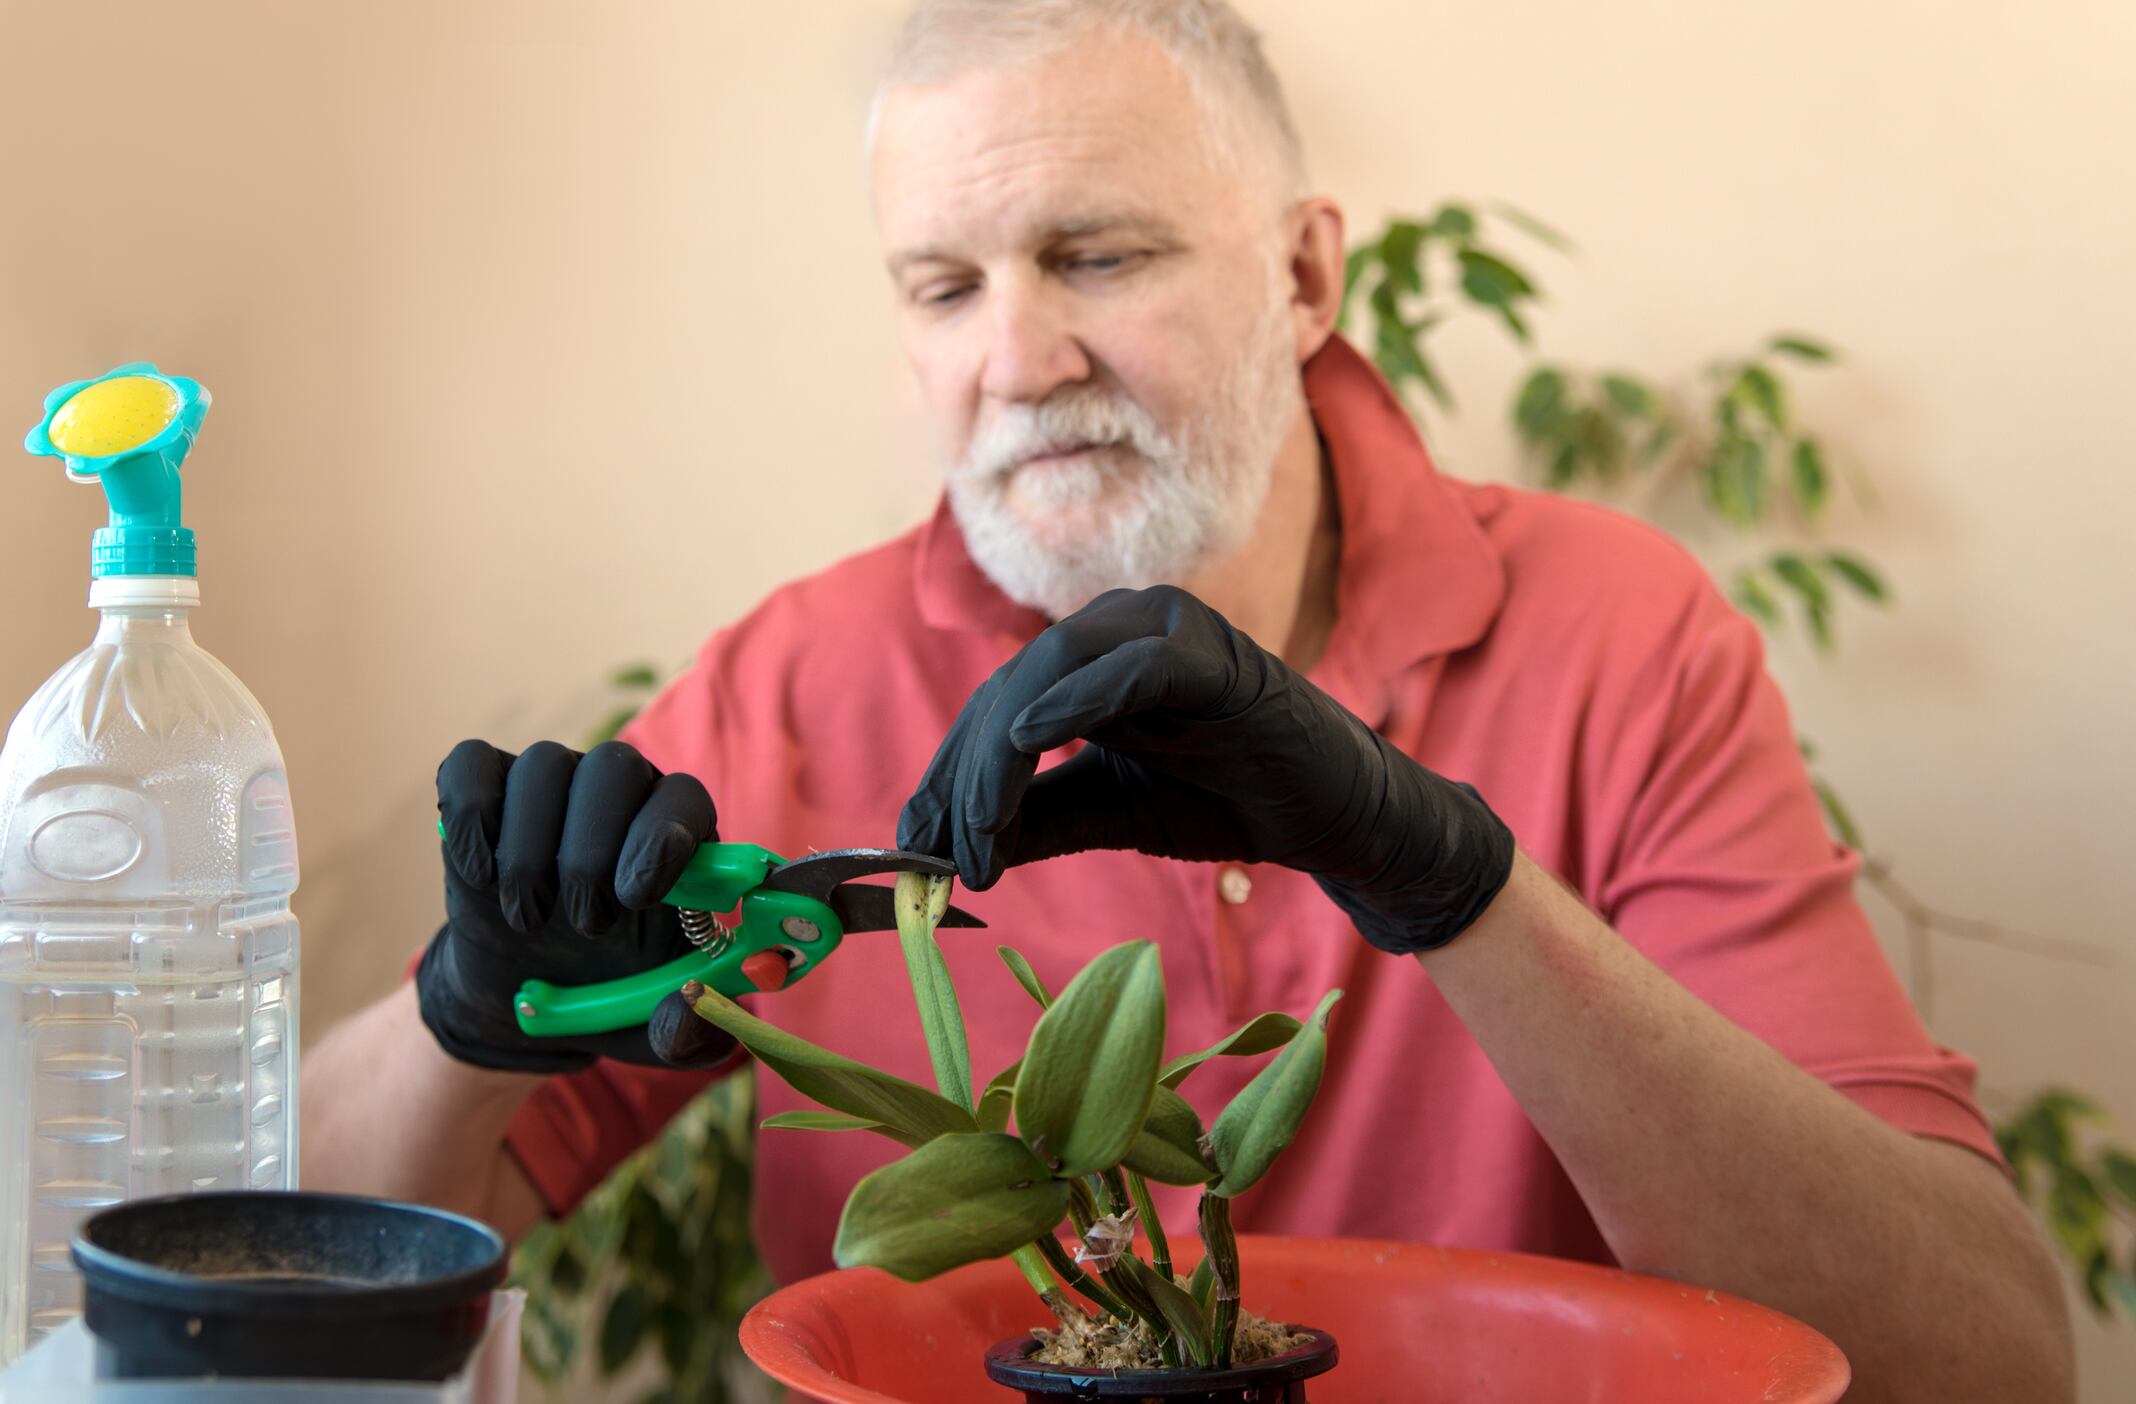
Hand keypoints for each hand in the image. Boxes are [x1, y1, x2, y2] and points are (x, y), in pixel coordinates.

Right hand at [418, 738, 737, 1071]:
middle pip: (612, 769)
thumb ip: (689, 1034)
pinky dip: (471, 817)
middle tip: (583, 924)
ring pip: (543, 767)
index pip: (682, 798)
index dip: (662, 838)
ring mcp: (551, 785)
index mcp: (678, 837)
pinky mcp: (485, 791)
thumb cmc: (606, 995)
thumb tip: (690, 1003)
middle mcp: (620, 794)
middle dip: (591, 853)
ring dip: (529, 852)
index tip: (638, 897)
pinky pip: (472, 764)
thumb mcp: (655, 1032)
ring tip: (529, 919)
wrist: (523, 999)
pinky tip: (480, 876)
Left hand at [897, 586, 1514, 953]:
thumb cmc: (1226, 802)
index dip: (952, 772)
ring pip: (1055, 671)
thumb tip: (946, 848)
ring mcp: (1169, 631)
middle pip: (1013, 686)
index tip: (917, 843)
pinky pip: (1132, 668)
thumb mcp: (1106, 814)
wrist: (1334, 819)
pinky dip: (1077, 701)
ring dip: (1003, 753)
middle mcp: (1123, 627)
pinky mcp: (1214, 657)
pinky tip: (1030, 744)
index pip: (1000, 704)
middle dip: (967, 773)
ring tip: (977, 832)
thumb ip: (1033, 820)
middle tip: (943, 853)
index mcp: (1093, 658)